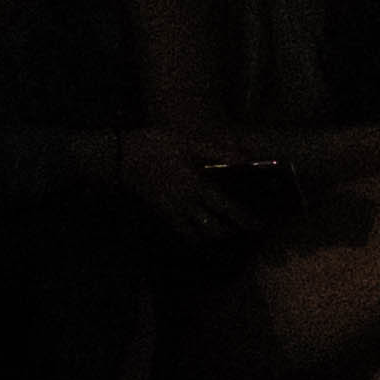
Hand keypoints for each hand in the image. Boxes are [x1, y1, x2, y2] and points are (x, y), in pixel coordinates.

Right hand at [111, 134, 248, 251]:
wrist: (121, 157)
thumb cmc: (157, 146)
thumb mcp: (188, 143)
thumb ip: (217, 152)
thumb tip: (244, 159)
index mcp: (197, 186)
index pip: (226, 208)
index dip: (244, 219)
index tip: (258, 226)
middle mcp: (186, 204)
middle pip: (212, 229)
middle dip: (229, 232)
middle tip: (242, 230)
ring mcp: (171, 211)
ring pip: (195, 234)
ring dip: (211, 236)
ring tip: (222, 232)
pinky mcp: (160, 212)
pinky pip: (179, 230)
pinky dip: (191, 235)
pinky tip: (197, 230)